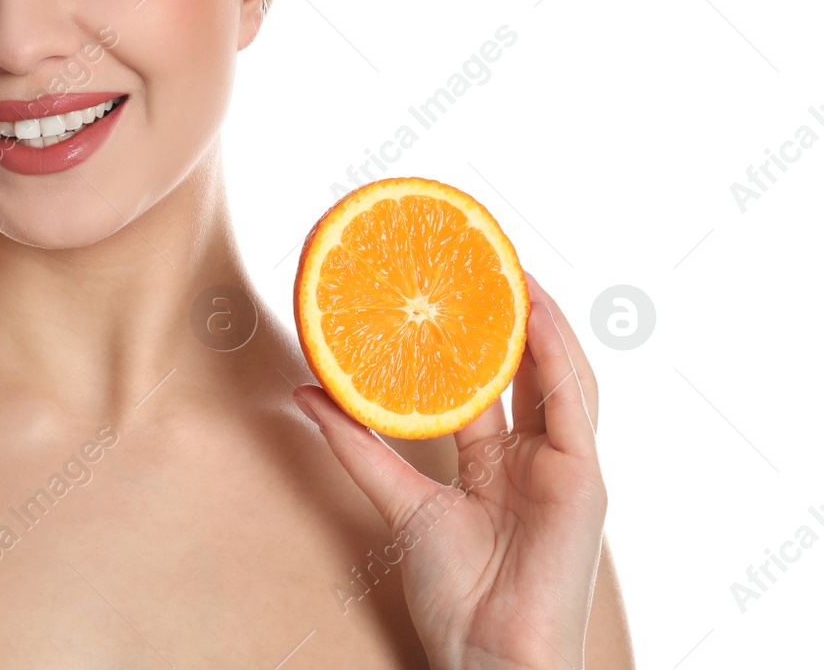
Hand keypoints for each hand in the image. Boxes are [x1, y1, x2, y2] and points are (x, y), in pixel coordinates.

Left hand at [293, 271, 606, 669]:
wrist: (489, 655)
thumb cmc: (455, 596)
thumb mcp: (398, 503)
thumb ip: (358, 446)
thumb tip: (308, 391)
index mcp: (500, 466)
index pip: (491, 385)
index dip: (475, 336)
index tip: (448, 288)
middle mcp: (536, 459)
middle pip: (528, 371)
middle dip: (510, 316)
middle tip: (480, 260)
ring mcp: (564, 467)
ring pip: (559, 375)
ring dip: (539, 320)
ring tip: (509, 267)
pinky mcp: (583, 479)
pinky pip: (573, 404)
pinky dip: (556, 354)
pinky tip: (535, 313)